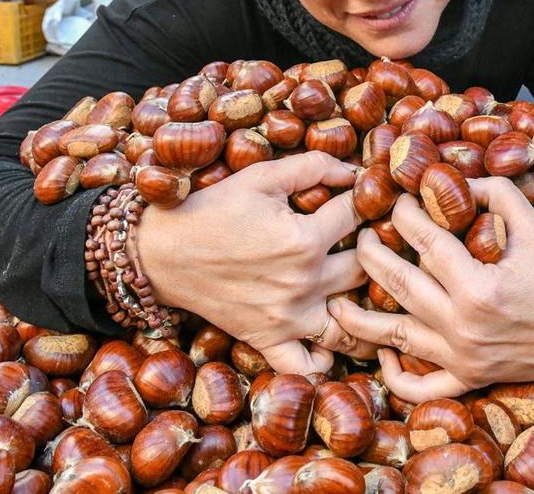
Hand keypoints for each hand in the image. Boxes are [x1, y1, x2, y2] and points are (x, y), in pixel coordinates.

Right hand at [138, 151, 375, 373]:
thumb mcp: (260, 177)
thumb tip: (353, 172)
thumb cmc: (211, 210)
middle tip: (371, 244)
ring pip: (351, 322)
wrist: (161, 253)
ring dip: (363, 309)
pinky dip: (324, 360)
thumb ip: (311, 167)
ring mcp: (289, 317)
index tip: (362, 199)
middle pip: (365, 269)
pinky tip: (330, 342)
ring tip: (363, 292)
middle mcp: (304, 282)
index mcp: (304, 239)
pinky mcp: (269, 340)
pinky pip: (309, 365)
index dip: (363, 201)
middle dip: (372, 253)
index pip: (356, 216)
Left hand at [328, 177, 533, 400]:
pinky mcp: (470, 379)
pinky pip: (421, 387)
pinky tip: (381, 354)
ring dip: (359, 317)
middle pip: (399, 284)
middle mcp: (465, 326)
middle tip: (360, 235)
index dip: (404, 215)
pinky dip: (395, 376)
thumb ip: (495, 195)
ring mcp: (464, 358)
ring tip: (336, 298)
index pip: (425, 242)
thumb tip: (456, 176)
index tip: (395, 200)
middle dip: (370, 255)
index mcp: (480, 286)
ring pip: (395, 337)